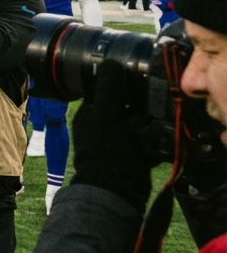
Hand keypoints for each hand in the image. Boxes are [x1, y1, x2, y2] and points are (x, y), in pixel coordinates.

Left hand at [70, 64, 158, 210]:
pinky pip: (147, 140)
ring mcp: (117, 142)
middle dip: (138, 100)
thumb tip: (110, 61)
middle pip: (123, 106)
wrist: (115, 191)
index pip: (102, 91)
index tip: (137, 73)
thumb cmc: (105, 150)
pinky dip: (155, 136)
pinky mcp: (134, 155)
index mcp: (89, 115)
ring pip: (136, 122)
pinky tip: (163, 130)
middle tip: (154, 91)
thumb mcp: (106, 115)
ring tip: (160, 110)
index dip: (118, 81)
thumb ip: (108, 88)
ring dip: (149, 117)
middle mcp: (101, 126)